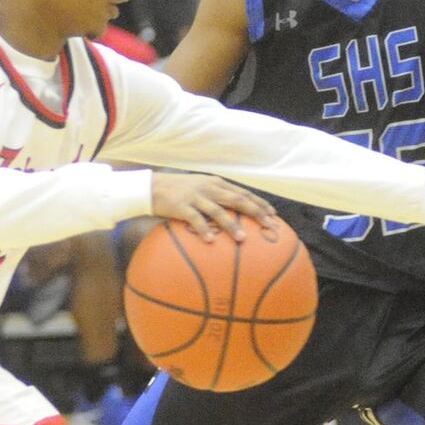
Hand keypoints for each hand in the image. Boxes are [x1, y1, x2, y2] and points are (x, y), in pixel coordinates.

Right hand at [151, 172, 278, 243]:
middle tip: (269, 226)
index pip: (243, 192)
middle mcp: (209, 188)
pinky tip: (211, 241)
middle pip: (237, 200)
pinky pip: (195, 219)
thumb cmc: (178, 191)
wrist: (151, 187)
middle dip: (255, 212)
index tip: (273, 215)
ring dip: (232, 225)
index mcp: (216, 183)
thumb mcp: (200, 188)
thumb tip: (234, 211)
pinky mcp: (181, 206)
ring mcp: (195, 196)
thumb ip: (217, 196)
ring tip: (242, 239)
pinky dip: (204, 229)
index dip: (259, 203)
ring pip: (218, 211)